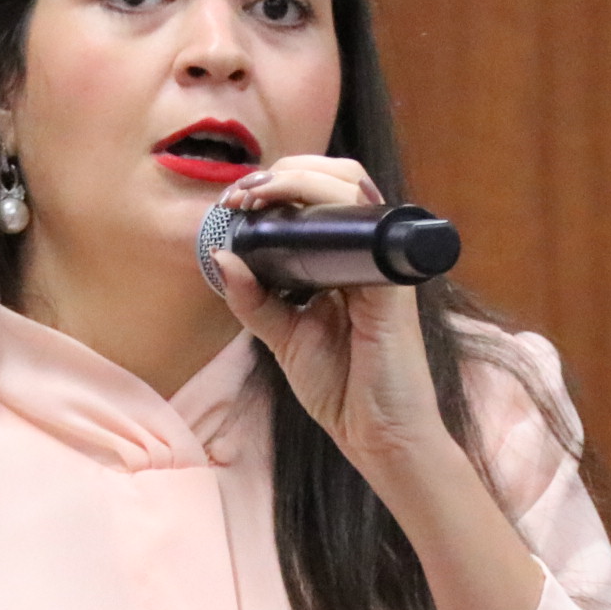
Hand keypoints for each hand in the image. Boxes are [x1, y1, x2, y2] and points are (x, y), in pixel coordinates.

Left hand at [210, 155, 451, 476]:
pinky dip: (323, 206)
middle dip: (286, 172)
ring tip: (255, 197)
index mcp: (347, 261)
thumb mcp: (283, 337)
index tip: (235, 201)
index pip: (322, 197)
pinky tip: (286, 214)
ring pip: (352, 188)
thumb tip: (220, 255)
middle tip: (242, 195)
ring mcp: (382, 263)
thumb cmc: (343, 388)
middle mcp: (368, 253)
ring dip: (299, 179)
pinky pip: (363, 226)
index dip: (281, 184)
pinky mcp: (390, 282)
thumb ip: (253, 299)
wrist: (378, 437)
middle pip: (340, 178)